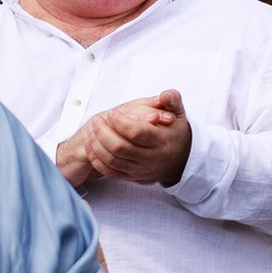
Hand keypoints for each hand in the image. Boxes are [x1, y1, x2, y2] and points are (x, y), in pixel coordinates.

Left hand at [55, 90, 191, 188]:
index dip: (120, 121)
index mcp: (162, 140)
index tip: (112, 113)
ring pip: (112, 159)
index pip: (136, 132)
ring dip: (97, 144)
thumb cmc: (175, 132)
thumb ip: (172, 100)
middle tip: (97, 120)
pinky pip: (109, 171)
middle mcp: (151, 158)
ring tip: (92, 130)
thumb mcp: (178, 113)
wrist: (180, 160)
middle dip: (103, 132)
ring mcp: (140, 170)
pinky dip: (97, 159)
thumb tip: (164, 95)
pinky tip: (91, 146)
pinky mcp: (132, 177)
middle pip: (120, 147)